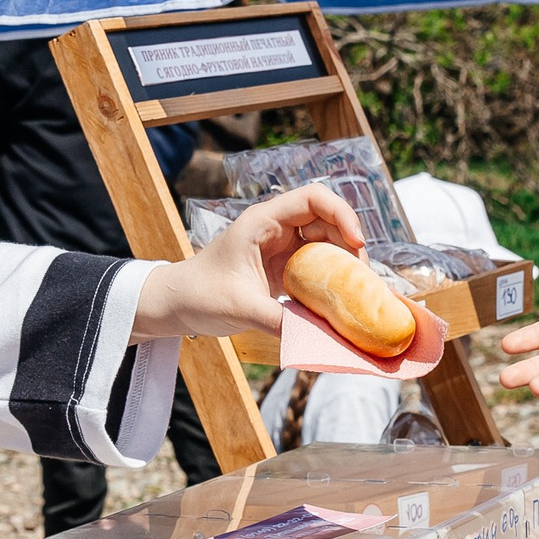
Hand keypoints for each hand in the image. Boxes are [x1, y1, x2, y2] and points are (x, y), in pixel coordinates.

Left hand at [130, 185, 365, 341]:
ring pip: (327, 245)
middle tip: (362, 277)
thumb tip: (319, 340)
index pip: (313, 198)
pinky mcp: (284, 269)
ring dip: (344, 263)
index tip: (357, 243)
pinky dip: (332, 280)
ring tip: (356, 290)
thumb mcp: (241, 308)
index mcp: (263, 222)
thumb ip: (280, 321)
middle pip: (328, 221)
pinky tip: (341, 300)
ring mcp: (282, 248)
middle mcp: (276, 229)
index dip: (342, 214)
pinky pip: (318, 267)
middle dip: (350, 243)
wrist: (177, 304)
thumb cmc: (200, 295)